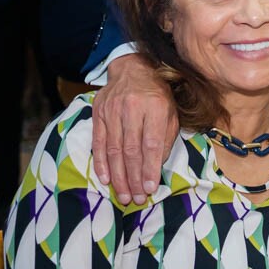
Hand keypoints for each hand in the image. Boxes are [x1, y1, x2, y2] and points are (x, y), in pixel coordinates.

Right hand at [90, 53, 178, 204]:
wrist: (134, 69)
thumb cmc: (158, 95)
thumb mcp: (171, 112)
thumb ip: (165, 138)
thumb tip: (156, 166)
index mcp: (155, 107)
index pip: (151, 144)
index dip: (150, 168)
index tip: (151, 188)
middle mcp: (132, 108)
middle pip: (131, 150)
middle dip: (133, 178)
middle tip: (136, 199)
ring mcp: (112, 111)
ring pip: (114, 150)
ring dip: (118, 176)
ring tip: (123, 195)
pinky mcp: (98, 114)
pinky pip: (99, 143)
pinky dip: (102, 163)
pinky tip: (105, 179)